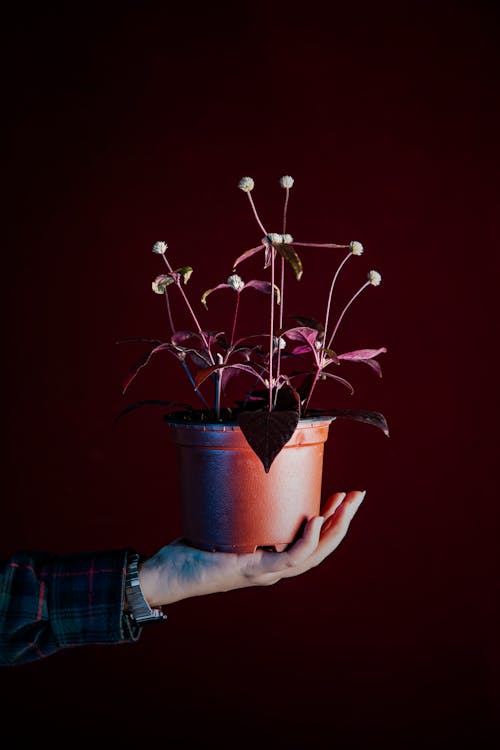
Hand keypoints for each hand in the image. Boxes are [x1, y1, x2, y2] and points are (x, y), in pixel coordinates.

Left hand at [139, 490, 365, 606]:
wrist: (166, 574)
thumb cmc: (191, 548)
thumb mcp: (223, 520)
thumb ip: (238, 502)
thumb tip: (243, 468)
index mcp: (271, 557)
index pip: (312, 540)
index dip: (332, 518)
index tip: (342, 495)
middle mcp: (274, 568)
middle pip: (321, 546)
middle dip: (343, 519)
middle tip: (358, 494)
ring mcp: (266, 572)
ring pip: (313, 552)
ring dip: (334, 527)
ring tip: (346, 502)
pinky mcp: (252, 571)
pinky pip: (289, 558)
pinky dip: (306, 540)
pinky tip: (315, 520)